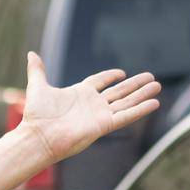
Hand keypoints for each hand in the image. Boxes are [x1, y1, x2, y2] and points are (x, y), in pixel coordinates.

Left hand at [19, 51, 161, 163]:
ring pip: (126, 102)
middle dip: (134, 85)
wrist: (38, 136)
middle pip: (118, 92)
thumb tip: (31, 54)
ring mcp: (99, 115)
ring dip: (142, 94)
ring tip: (157, 85)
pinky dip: (140, 109)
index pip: (98, 82)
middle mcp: (91, 104)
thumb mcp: (38, 87)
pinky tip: (154, 102)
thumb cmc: (37, 115)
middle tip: (151, 77)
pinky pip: (126, 116)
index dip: (109, 76)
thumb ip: (37, 70)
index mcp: (79, 93)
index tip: (121, 72)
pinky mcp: (104, 125)